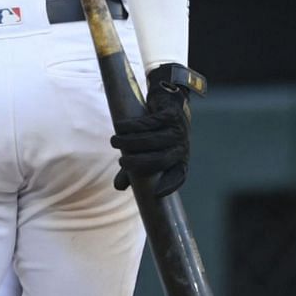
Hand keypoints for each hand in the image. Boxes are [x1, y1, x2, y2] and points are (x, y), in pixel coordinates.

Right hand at [110, 67, 196, 197]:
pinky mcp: (171, 115)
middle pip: (160, 160)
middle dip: (138, 163)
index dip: (170, 185)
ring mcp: (178, 130)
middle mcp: (181, 146)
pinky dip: (130, 125)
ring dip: (129, 142)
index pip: (179, 175)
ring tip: (114, 142)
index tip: (156, 193)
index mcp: (179, 159)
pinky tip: (119, 126)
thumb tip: (118, 187)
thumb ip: (133, 171)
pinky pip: (148, 122)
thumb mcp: (145, 153)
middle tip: (121, 162)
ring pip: (151, 140)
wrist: (166, 102)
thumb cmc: (155, 134)